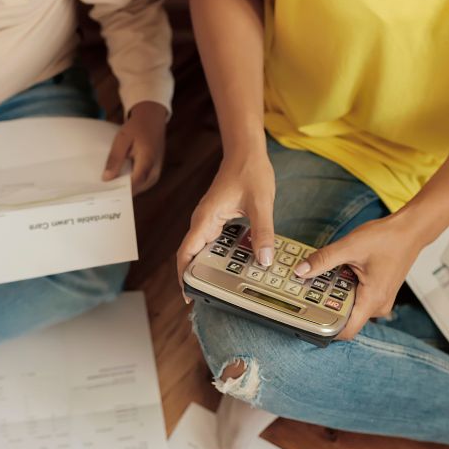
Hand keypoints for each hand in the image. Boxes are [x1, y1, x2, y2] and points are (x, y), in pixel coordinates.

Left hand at [103, 101, 167, 194]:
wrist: (152, 120)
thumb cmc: (137, 127)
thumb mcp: (122, 139)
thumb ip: (115, 158)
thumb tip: (107, 178)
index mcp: (148, 160)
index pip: (135, 183)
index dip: (120, 191)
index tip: (105, 194)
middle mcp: (155, 170)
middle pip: (137, 189)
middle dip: (121, 192)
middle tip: (103, 193)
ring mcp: (156, 173)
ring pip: (139, 188)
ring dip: (125, 189)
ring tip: (109, 188)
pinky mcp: (154, 174)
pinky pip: (141, 184)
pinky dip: (130, 184)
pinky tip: (118, 181)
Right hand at [176, 148, 275, 299]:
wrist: (246, 152)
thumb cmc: (249, 171)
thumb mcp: (260, 204)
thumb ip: (263, 233)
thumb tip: (265, 259)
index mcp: (205, 219)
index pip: (186, 253)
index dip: (183, 276)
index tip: (188, 294)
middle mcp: (202, 221)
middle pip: (192, 255)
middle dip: (198, 276)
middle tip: (212, 296)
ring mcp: (209, 220)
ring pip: (204, 250)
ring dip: (211, 267)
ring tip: (226, 285)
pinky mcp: (217, 219)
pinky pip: (215, 242)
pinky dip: (222, 255)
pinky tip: (238, 262)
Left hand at [293, 213, 426, 339]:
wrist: (411, 230)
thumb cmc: (389, 238)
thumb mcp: (350, 247)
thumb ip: (324, 260)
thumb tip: (302, 271)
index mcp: (372, 300)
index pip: (346, 331)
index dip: (325, 330)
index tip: (308, 319)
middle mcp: (378, 306)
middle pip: (345, 318)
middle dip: (326, 306)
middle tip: (309, 292)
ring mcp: (380, 301)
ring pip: (351, 308)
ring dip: (335, 296)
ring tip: (323, 280)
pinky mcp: (379, 293)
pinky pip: (358, 299)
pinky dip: (346, 289)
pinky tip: (339, 274)